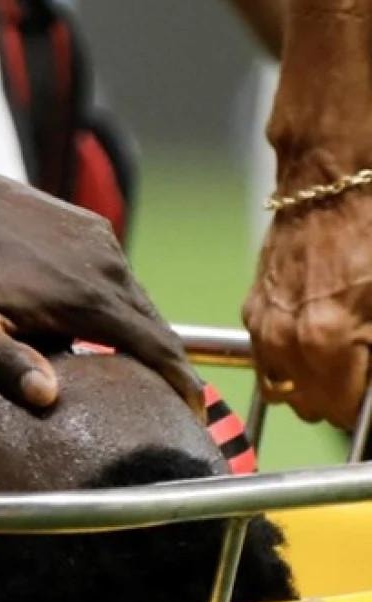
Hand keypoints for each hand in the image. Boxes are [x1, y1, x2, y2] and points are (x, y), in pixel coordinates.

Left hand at [0, 169, 202, 414]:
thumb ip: (5, 364)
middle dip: (168, 366)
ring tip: (137, 372)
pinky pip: (114, 272)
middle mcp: (104, 263)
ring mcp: (96, 239)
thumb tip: (48, 396)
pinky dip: (116, 301)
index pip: (156, 348)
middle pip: (154, 325)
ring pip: (134, 298)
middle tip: (174, 407)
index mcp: (84, 296)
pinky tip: (97, 324)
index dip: (182, 387)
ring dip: (139, 333)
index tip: (196, 418)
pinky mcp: (84, 224)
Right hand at [243, 190, 371, 428]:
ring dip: (311, 381)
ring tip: (340, 359)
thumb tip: (369, 383)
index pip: (342, 412)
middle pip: (309, 406)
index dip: (361, 409)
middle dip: (338, 398)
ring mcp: (264, 325)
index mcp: (327, 342)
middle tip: (361, 377)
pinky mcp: (253, 306)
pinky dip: (291, 354)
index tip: (370, 398)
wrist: (334, 177)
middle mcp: (286, 342)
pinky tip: (315, 333)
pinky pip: (270, 354)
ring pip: (284, 385)